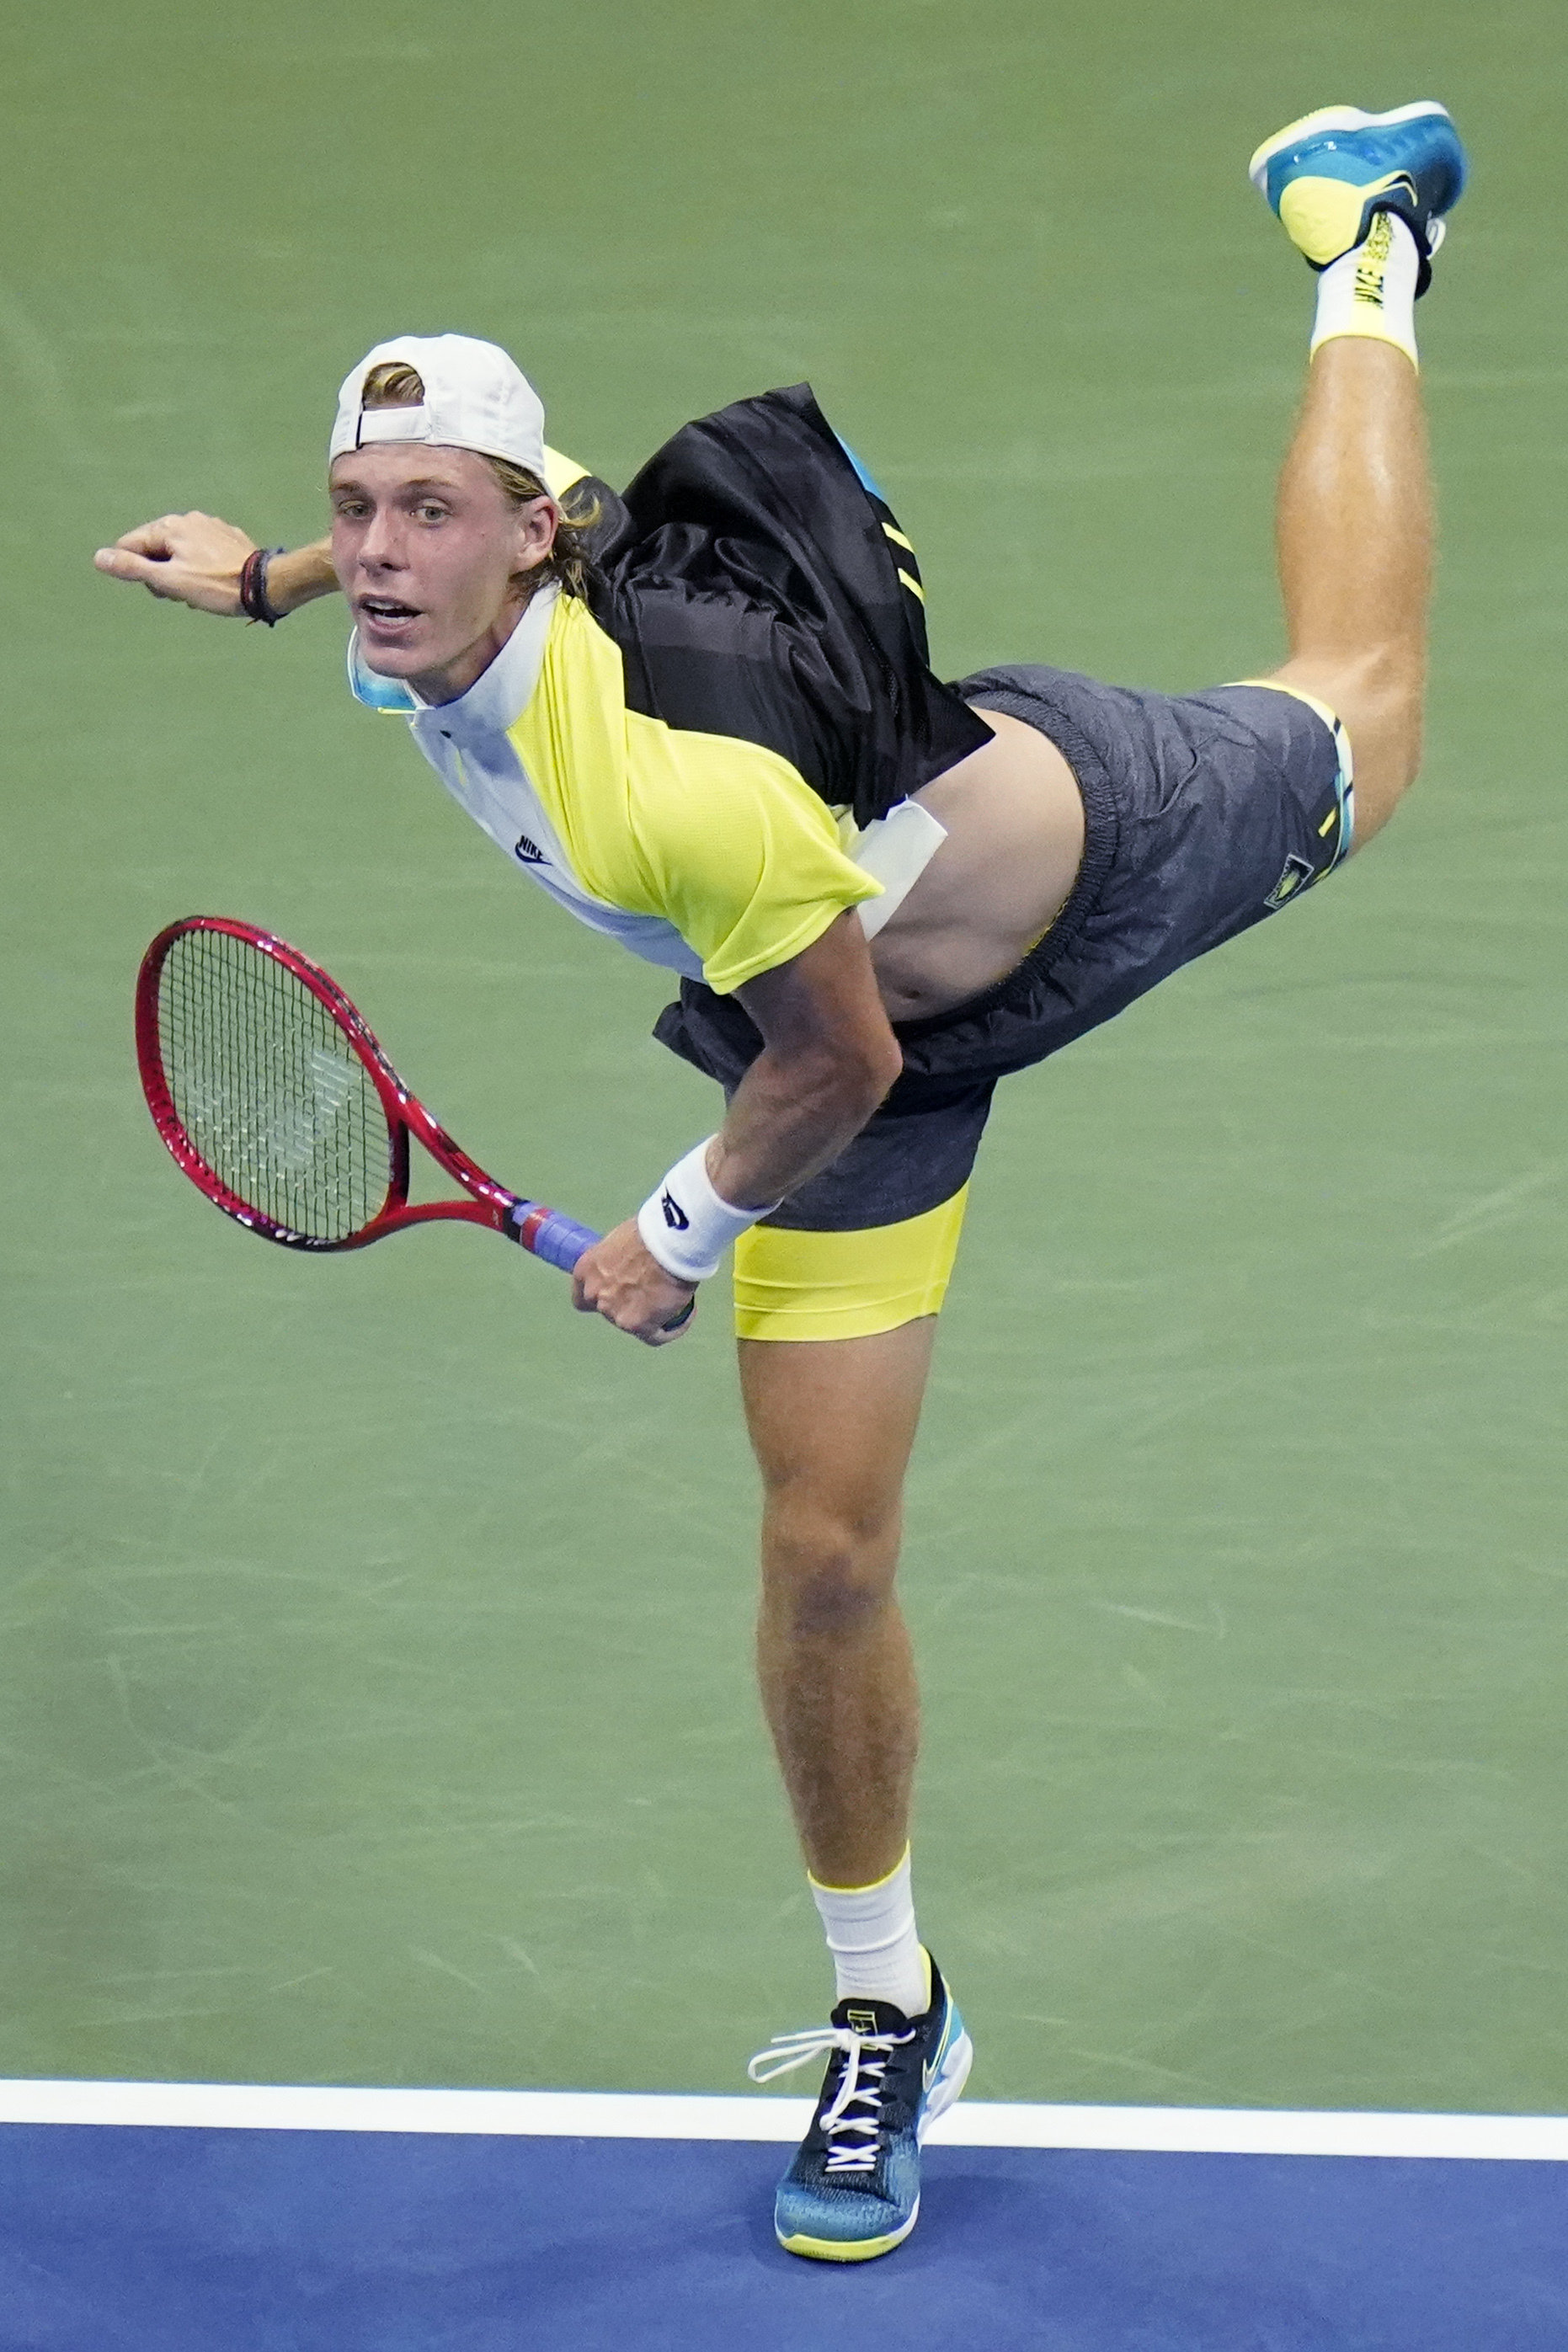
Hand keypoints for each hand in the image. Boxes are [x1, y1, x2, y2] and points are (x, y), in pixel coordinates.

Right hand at [93, 512, 257, 615]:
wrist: (265, 585)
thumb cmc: (215, 586)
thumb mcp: (170, 581)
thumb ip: (133, 568)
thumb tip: (99, 557)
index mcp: (169, 526)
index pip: (130, 546)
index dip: (140, 573)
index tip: (163, 589)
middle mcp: (187, 519)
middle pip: (154, 549)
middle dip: (161, 574)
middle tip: (182, 594)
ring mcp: (208, 525)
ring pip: (178, 552)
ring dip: (180, 574)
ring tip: (200, 590)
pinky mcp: (226, 536)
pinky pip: (200, 552)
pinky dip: (199, 568)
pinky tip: (213, 583)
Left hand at [571, 1219, 696, 1346]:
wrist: (668, 1243)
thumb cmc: (650, 1232)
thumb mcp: (622, 1239)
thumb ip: (618, 1260)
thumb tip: (630, 1264)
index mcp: (586, 1270)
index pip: (582, 1297)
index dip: (601, 1297)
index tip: (616, 1293)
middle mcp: (595, 1294)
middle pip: (608, 1311)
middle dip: (627, 1304)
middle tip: (651, 1292)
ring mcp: (614, 1313)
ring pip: (633, 1324)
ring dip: (650, 1316)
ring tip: (675, 1301)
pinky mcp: (638, 1326)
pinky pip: (656, 1336)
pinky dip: (672, 1329)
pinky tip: (687, 1315)